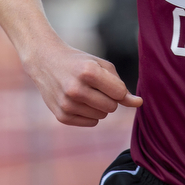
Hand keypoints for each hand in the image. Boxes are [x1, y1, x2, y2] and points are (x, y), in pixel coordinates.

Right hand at [23, 40, 142, 126]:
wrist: (45, 61)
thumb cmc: (79, 62)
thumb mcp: (101, 66)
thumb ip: (121, 86)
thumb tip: (139, 104)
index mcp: (88, 72)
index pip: (119, 93)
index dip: (117, 88)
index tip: (107, 81)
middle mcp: (76, 89)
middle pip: (112, 107)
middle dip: (109, 98)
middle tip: (95, 87)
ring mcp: (67, 104)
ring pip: (102, 116)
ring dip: (99, 106)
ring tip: (85, 92)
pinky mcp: (61, 116)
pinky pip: (91, 123)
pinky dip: (89, 114)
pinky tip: (77, 101)